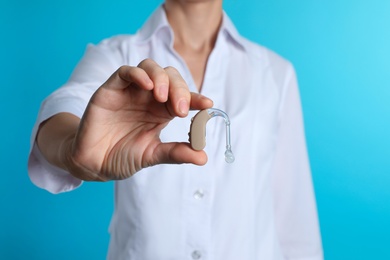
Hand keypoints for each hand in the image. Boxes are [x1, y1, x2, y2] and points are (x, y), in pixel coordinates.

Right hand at [61, 59, 212, 180]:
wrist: (94, 163)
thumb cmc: (122, 155)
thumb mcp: (153, 155)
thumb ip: (176, 153)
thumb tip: (203, 157)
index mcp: (162, 111)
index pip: (183, 97)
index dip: (196, 98)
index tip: (207, 105)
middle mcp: (148, 97)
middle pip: (170, 78)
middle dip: (180, 89)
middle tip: (181, 109)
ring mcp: (130, 91)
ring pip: (150, 68)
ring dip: (161, 78)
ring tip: (163, 97)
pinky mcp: (111, 89)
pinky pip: (125, 72)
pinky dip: (138, 74)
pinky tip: (147, 86)